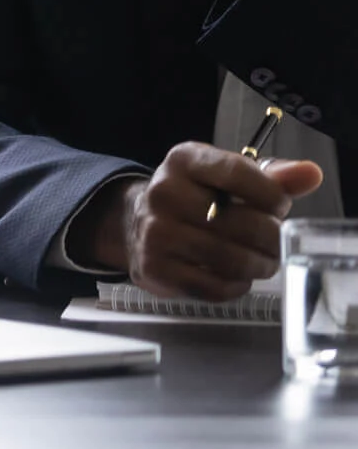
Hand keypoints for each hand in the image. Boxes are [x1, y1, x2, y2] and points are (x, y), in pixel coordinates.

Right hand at [72, 144, 322, 299]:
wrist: (138, 223)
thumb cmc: (196, 198)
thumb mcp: (227, 177)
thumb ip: (272, 176)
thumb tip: (310, 174)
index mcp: (184, 160)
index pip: (239, 173)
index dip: (272, 196)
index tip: (279, 207)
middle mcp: (164, 192)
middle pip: (244, 224)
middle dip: (272, 238)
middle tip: (274, 242)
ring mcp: (157, 232)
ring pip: (233, 259)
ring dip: (259, 265)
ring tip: (262, 261)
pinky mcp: (156, 269)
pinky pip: (215, 287)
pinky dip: (236, 286)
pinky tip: (235, 275)